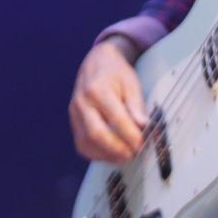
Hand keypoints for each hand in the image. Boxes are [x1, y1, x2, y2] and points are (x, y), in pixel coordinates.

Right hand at [69, 38, 146, 162]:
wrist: (96, 62)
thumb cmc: (116, 72)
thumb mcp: (131, 83)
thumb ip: (136, 106)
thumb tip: (143, 128)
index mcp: (98, 89)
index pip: (115, 119)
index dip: (130, 135)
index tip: (142, 144)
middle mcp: (82, 102)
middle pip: (96, 134)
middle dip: (117, 149)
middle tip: (134, 154)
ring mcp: (74, 113)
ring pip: (86, 143)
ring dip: (107, 155)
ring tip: (125, 156)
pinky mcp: (73, 122)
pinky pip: (81, 144)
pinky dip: (97, 154)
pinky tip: (111, 154)